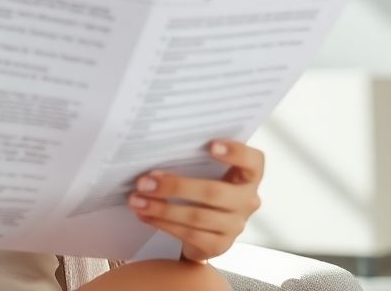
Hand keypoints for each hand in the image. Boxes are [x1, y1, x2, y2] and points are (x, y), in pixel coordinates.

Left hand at [127, 139, 264, 261]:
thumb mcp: (205, 172)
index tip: (210, 145)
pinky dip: (163, 224)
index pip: (253, 162)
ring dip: (162, 208)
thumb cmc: (203, 189)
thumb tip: (156, 150)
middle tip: (145, 181)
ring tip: (137, 200)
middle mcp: (247, 201)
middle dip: (175, 187)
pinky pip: (189, 235)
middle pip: (214, 193)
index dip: (236, 153)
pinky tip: (145, 215)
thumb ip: (194, 161)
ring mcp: (235, 226)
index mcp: (248, 176)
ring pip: (197, 217)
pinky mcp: (220, 245)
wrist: (204, 230)